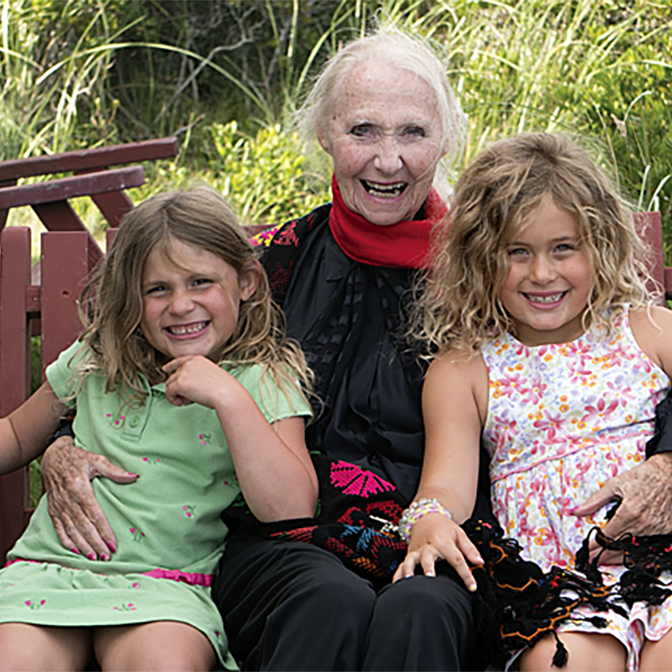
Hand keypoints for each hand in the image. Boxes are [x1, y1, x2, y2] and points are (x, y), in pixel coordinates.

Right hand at [41, 436, 137, 559]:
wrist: (53, 457)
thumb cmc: (78, 458)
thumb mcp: (97, 460)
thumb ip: (115, 471)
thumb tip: (134, 476)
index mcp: (80, 489)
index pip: (94, 515)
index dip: (104, 530)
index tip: (113, 543)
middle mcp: (68, 500)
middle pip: (84, 526)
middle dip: (95, 543)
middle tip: (107, 556)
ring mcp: (59, 506)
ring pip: (72, 530)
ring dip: (83, 545)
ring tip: (94, 558)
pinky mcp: (53, 510)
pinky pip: (58, 528)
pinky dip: (66, 541)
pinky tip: (75, 551)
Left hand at [163, 356, 233, 407]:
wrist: (226, 393)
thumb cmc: (224, 389)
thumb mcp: (211, 377)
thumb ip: (198, 377)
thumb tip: (187, 387)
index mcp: (198, 360)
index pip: (180, 360)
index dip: (171, 365)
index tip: (165, 369)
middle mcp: (189, 364)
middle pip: (174, 375)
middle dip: (178, 388)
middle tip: (187, 399)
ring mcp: (183, 372)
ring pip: (170, 384)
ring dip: (176, 394)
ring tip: (186, 402)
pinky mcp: (179, 383)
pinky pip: (169, 392)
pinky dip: (172, 399)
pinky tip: (181, 403)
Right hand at [393, 513, 482, 590]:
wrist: (426, 517)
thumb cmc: (444, 528)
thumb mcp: (460, 534)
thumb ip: (470, 549)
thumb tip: (480, 562)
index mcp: (444, 542)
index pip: (456, 559)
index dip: (465, 574)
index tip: (472, 587)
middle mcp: (429, 547)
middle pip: (429, 558)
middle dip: (428, 568)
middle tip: (430, 578)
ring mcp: (417, 552)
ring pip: (411, 561)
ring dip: (409, 570)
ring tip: (409, 581)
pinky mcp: (409, 555)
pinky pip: (401, 566)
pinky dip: (398, 575)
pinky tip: (396, 585)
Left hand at [573, 453, 671, 561]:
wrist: (669, 474)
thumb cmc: (644, 477)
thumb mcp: (614, 485)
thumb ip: (595, 501)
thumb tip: (577, 511)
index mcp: (629, 512)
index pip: (607, 536)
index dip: (595, 545)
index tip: (587, 549)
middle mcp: (643, 523)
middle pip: (619, 547)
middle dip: (603, 555)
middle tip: (592, 559)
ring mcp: (656, 529)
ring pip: (634, 550)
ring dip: (618, 556)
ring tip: (605, 559)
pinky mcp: (666, 531)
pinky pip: (647, 545)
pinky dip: (635, 550)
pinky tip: (626, 553)